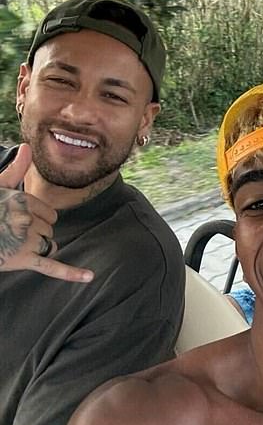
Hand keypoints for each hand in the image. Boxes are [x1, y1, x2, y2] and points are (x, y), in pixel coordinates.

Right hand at [0, 144, 93, 282]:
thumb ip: (15, 169)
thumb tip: (27, 147)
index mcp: (23, 200)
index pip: (51, 215)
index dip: (38, 220)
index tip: (17, 221)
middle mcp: (27, 218)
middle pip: (50, 230)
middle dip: (36, 234)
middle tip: (10, 234)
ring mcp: (26, 240)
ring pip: (50, 246)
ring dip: (37, 249)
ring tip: (13, 246)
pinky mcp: (23, 260)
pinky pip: (52, 267)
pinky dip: (72, 274)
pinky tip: (90, 277)